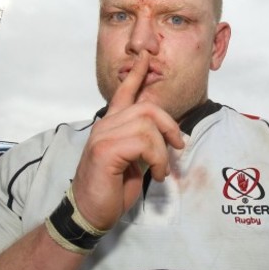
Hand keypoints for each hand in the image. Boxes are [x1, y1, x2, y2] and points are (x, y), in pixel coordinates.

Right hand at [70, 51, 183, 229]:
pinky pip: (143, 142)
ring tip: (160, 169)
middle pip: (147, 108)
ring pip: (147, 125)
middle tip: (178, 146)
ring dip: (162, 151)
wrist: (90, 213)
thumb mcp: (133, 162)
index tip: (146, 56)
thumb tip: (165, 137)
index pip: (124, 92)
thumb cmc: (111, 190)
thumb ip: (143, 143)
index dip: (137, 74)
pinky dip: (156, 159)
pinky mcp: (105, 150)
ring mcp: (103, 136)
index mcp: (111, 126)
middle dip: (169, 126)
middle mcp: (105, 125)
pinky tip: (154, 173)